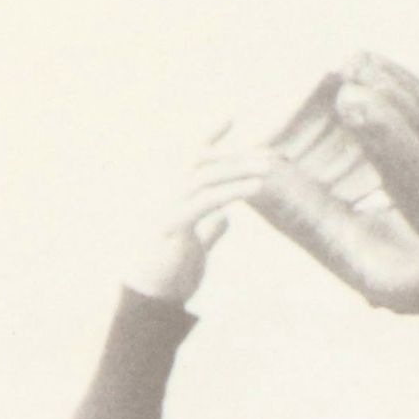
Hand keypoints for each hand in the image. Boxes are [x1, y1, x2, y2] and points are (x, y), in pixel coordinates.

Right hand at [126, 124, 277, 307]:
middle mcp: (164, 195)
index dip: (208, 134)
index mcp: (170, 197)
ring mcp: (166, 208)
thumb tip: (223, 219)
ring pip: (204, 176)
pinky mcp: (174, 226)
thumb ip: (207, 230)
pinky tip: (256, 187)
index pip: (189, 157)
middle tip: (270, 153)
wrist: (149, 304)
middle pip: (200, 160)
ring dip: (238, 167)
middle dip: (236, 153)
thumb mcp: (193, 248)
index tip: (230, 115)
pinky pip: (207, 201)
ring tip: (269, 167)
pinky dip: (233, 190)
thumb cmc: (168, 277)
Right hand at [249, 53, 418, 331]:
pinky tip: (367, 64)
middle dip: (390, 106)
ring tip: (349, 62)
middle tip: (345, 79)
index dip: (389, 142)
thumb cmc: (403, 284)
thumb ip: (313, 225)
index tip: (352, 103)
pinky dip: (401, 83)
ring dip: (393, 87)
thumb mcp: (357, 267)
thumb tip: (256, 181)